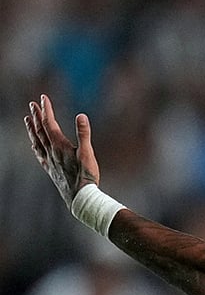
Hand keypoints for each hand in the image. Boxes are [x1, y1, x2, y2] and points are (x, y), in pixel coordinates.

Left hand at [25, 94, 100, 209]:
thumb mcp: (88, 153)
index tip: (43, 98)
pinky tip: (33, 144)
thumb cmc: (86, 176)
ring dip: (31, 129)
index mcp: (60, 145)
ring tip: (27, 119)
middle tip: (32, 104)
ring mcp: (49, 160)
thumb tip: (81, 116)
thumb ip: (84, 134)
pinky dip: (35, 145)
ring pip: (36, 141)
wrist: (81, 196)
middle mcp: (51, 151)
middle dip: (37, 116)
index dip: (46, 110)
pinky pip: (39, 154)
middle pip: (40, 130)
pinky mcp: (50, 169)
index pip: (49, 124)